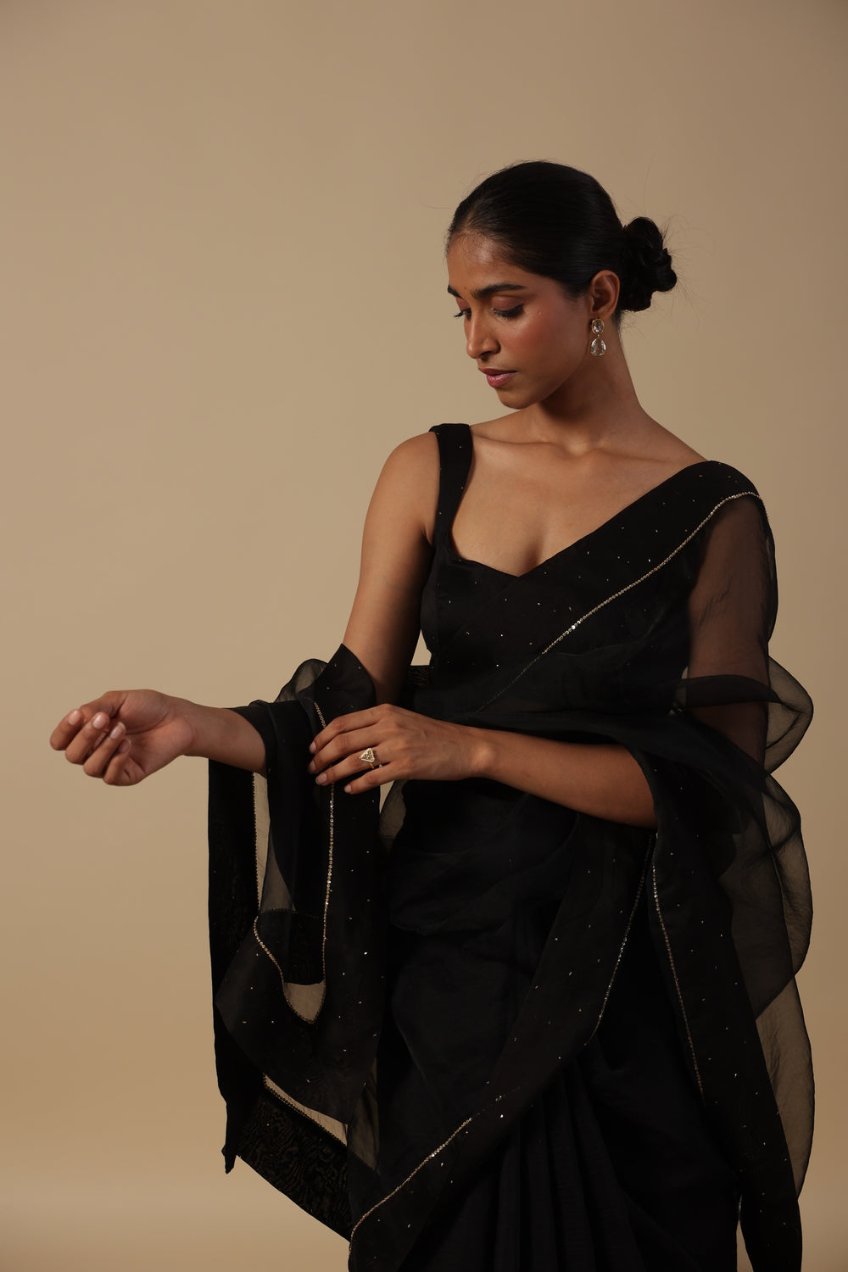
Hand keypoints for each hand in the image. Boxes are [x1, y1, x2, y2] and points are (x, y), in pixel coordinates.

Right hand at [49, 690, 193, 786]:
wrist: (178, 718)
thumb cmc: (148, 707)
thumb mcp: (118, 700)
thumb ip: (95, 708)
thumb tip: (78, 718)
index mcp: (88, 732)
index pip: (60, 741)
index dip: (63, 731)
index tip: (78, 714)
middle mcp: (95, 750)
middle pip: (72, 755)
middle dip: (85, 736)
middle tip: (106, 719)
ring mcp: (111, 764)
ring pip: (89, 768)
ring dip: (103, 747)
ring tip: (122, 730)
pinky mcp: (128, 776)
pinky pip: (110, 777)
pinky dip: (116, 760)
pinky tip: (128, 744)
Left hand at [306, 703, 483, 794]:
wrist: (465, 746)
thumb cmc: (433, 734)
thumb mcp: (402, 719)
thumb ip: (376, 724)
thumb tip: (346, 738)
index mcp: (384, 711)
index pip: (342, 722)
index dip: (322, 737)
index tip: (313, 749)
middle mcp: (388, 726)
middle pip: (342, 742)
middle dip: (321, 757)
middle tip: (312, 769)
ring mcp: (397, 747)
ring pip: (353, 761)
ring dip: (333, 773)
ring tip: (323, 781)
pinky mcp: (405, 767)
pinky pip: (372, 778)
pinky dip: (355, 786)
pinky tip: (348, 790)